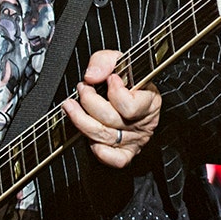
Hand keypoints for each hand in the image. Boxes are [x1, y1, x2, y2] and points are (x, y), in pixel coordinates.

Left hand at [65, 49, 161, 168]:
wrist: (129, 91)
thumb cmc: (125, 78)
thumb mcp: (118, 60)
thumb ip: (104, 61)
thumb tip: (92, 76)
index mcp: (149, 100)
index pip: (131, 106)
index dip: (115, 92)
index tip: (109, 79)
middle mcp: (143, 122)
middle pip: (111, 120)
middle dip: (89, 102)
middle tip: (82, 88)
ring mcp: (134, 138)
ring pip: (104, 137)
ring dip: (81, 120)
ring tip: (70, 105)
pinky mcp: (126, 152)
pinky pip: (115, 159)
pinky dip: (101, 152)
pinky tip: (89, 139)